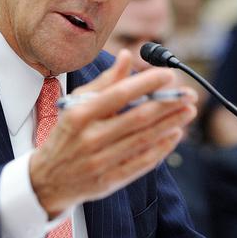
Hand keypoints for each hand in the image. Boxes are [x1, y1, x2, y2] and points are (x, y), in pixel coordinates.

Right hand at [29, 50, 197, 217]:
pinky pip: (141, 163)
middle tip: (188, 95)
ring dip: (170, 124)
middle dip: (168, 105)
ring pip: (143, 140)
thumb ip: (105, 81)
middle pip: (138, 118)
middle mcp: (89, 138)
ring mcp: (100, 162)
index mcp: (80, 114)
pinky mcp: (109, 181)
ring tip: (188, 111)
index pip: (119, 94)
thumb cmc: (66, 134)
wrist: (48, 179)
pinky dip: (161, 148)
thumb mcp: (76, 104)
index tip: (169, 74)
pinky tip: (175, 134)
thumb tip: (127, 56)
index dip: (147, 83)